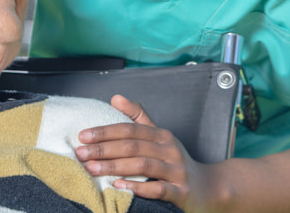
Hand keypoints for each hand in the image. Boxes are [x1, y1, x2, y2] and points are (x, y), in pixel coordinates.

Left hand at [75, 95, 222, 211]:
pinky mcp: (181, 192)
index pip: (129, 128)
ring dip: (115, 166)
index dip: (105, 131)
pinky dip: (138, 186)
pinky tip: (119, 186)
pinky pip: (158, 188)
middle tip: (80, 153)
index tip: (82, 136)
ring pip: (143, 165)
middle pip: (133, 145)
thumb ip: (139, 118)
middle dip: (104, 149)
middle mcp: (169, 150)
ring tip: (92, 168)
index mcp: (161, 135)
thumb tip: (115, 98)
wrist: (210, 188)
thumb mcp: (160, 138)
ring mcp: (177, 171)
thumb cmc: (176, 163)